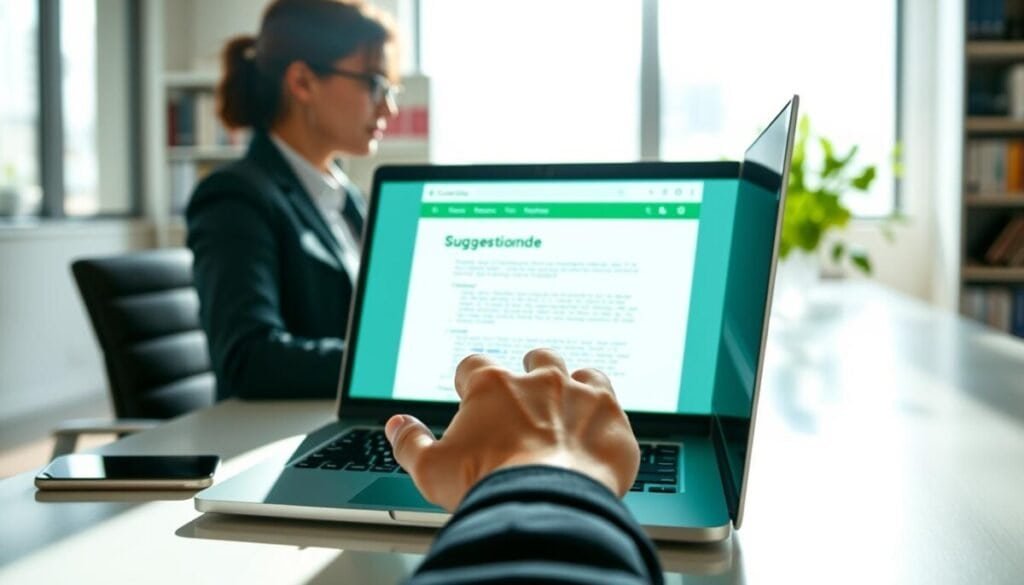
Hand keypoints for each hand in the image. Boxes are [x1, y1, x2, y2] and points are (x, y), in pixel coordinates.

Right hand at [385, 348, 640, 510]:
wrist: (546, 504)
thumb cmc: (488, 486)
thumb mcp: (432, 469)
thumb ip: (411, 442)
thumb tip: (398, 426)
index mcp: (491, 387)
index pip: (474, 366)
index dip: (471, 380)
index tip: (471, 394)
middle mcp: (537, 381)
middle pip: (534, 358)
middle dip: (529, 371)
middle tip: (526, 393)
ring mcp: (578, 394)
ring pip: (577, 371)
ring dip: (571, 383)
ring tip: (569, 401)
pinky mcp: (610, 415)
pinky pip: (609, 397)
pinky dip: (602, 409)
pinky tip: (597, 425)